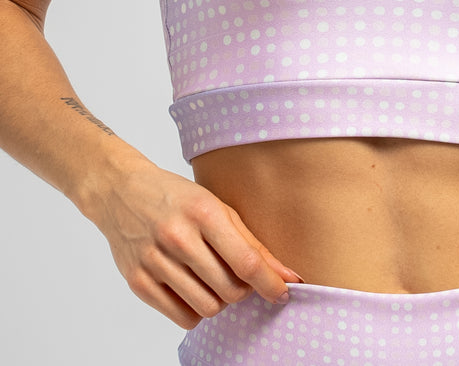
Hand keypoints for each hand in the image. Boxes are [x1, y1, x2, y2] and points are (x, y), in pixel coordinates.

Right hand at [89, 159, 301, 328]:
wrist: (121, 193)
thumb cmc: (176, 198)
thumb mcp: (216, 206)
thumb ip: (251, 242)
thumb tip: (286, 275)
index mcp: (203, 212)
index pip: (246, 261)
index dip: (270, 283)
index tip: (284, 292)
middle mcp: (178, 237)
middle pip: (229, 290)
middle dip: (243, 290)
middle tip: (237, 276)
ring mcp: (155, 261)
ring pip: (208, 307)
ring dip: (219, 300)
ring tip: (213, 280)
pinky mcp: (138, 282)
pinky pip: (182, 317)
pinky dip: (195, 310)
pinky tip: (192, 289)